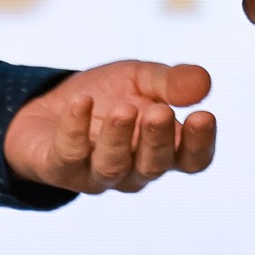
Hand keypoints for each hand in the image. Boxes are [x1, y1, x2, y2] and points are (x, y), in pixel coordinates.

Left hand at [4, 61, 218, 193]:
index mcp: (163, 150)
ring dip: (119, 138)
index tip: (204, 115)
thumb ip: (171, 82)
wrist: (49, 104)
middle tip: (159, 111)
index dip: (200, 143)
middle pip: (154, 165)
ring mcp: (96, 175)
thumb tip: (204, 82)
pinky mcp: (60, 170)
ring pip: (113, 167)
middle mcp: (134, 169)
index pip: (192, 159)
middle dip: (158, 139)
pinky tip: (81, 101)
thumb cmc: (106, 96)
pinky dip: (75, 128)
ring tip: (123, 109)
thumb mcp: (141, 78)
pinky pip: (70, 154)